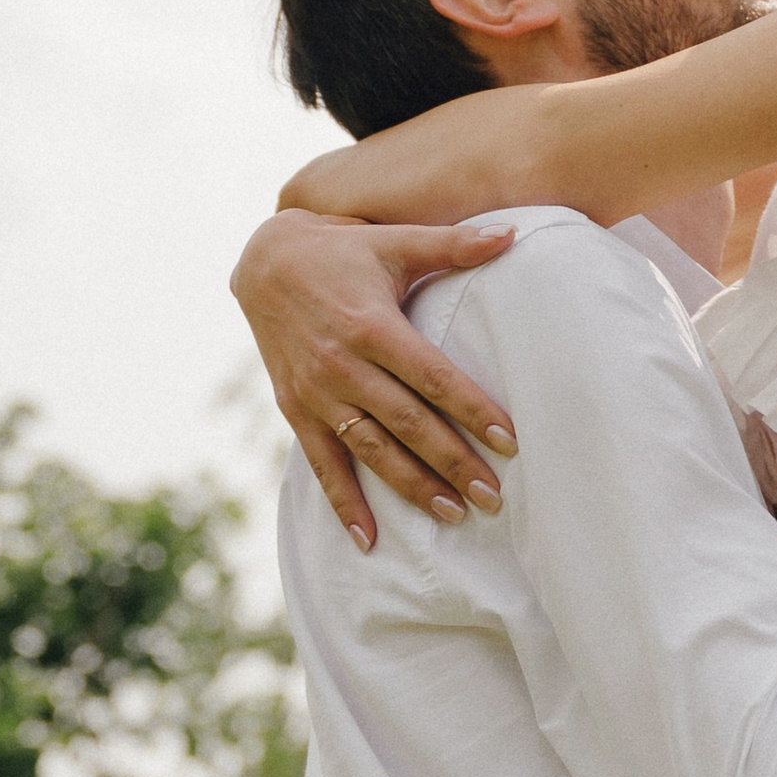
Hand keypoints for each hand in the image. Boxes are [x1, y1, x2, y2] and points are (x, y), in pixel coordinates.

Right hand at [232, 212, 519, 549]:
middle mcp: (344, 366)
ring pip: (372, 450)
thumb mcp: (395, 240)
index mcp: (373, 326)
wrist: (263, 260)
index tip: (508, 442)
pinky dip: (344, 504)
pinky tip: (369, 541)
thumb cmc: (343, 249)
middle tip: (494, 496)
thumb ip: (454, 245)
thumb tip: (513, 235)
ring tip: (453, 515)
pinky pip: (322, 465)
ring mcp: (317, 393)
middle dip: (452, 462)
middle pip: (408, 423)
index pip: (433, 378)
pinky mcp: (296, 410)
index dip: (471, 410)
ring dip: (411, 487)